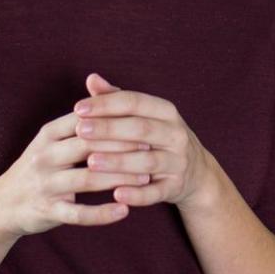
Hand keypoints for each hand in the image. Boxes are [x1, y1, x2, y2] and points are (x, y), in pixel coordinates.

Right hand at [0, 103, 150, 238]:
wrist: (2, 204)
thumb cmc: (39, 166)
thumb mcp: (52, 139)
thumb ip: (81, 120)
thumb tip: (109, 90)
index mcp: (48, 133)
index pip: (85, 120)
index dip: (115, 120)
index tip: (144, 122)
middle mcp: (44, 156)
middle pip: (88, 146)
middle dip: (122, 146)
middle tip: (151, 148)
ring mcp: (45, 185)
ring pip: (86, 179)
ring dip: (118, 178)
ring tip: (146, 178)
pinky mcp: (47, 211)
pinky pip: (78, 214)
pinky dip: (102, 213)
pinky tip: (124, 211)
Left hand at [75, 74, 218, 210]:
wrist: (196, 173)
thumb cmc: (159, 138)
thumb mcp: (144, 116)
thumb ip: (117, 99)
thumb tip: (91, 78)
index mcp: (166, 112)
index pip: (134, 102)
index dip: (106, 104)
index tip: (78, 108)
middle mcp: (176, 134)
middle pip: (141, 129)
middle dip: (108, 129)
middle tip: (79, 131)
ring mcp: (178, 162)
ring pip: (148, 161)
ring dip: (118, 162)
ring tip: (90, 162)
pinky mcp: (176, 186)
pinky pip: (156, 192)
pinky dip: (138, 195)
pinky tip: (116, 195)